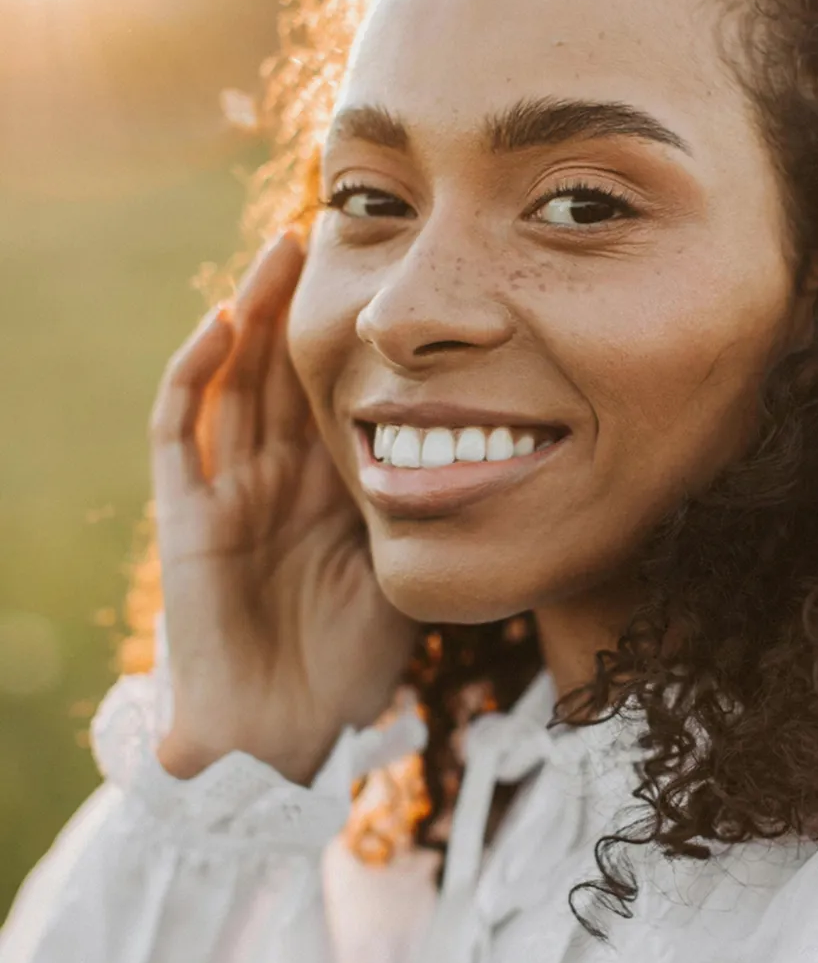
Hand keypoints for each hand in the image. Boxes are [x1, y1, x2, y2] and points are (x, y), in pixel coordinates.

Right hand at [148, 231, 418, 785]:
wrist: (284, 733)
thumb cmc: (347, 663)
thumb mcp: (402, 568)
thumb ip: (424, 511)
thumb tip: (491, 458)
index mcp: (328, 489)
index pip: (337, 393)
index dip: (354, 337)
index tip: (390, 278)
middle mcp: (278, 479)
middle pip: (285, 370)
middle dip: (302, 303)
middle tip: (331, 230)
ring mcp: (231, 492)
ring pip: (235, 381)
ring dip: (253, 314)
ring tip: (281, 248)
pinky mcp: (190, 515)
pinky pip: (182, 432)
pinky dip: (196, 375)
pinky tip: (223, 321)